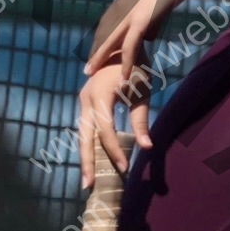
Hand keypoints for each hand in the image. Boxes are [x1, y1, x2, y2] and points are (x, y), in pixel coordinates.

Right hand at [78, 61, 151, 188]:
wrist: (122, 45)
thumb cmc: (136, 68)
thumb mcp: (142, 93)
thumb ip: (141, 121)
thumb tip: (147, 148)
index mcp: (100, 96)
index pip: (105, 131)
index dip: (114, 151)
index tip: (125, 169)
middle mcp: (86, 99)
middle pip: (84, 137)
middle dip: (87, 162)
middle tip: (88, 186)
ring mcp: (83, 101)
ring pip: (82, 134)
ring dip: (86, 156)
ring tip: (88, 179)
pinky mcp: (86, 103)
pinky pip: (86, 128)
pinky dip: (90, 144)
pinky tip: (94, 160)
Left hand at [84, 0, 193, 86]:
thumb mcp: (160, 4)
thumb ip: (153, 22)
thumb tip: (150, 38)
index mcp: (127, 4)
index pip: (109, 27)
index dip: (102, 42)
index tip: (95, 54)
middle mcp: (124, 9)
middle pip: (104, 35)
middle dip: (95, 53)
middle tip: (86, 69)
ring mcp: (131, 14)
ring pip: (110, 42)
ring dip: (101, 59)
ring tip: (92, 75)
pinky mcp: (141, 19)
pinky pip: (130, 46)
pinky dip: (126, 62)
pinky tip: (124, 76)